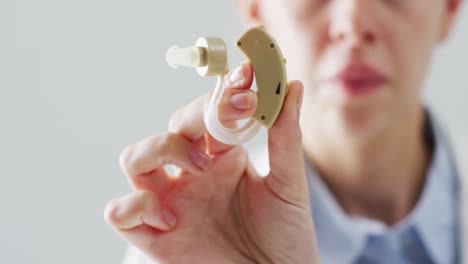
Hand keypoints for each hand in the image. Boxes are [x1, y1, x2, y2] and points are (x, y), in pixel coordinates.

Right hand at [104, 63, 319, 262]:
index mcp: (222, 157)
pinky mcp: (153, 237)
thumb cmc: (286, 234)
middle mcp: (191, 174)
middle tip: (230, 118)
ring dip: (159, 150)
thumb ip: (285, 136)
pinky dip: (136, 207)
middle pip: (171, 128)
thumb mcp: (289, 183)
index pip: (209, 114)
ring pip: (134, 158)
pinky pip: (119, 212)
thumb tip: (291, 86)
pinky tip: (172, 219)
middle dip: (195, 116)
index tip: (245, 76)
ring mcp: (170, 202)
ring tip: (199, 167)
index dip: (222, 93)